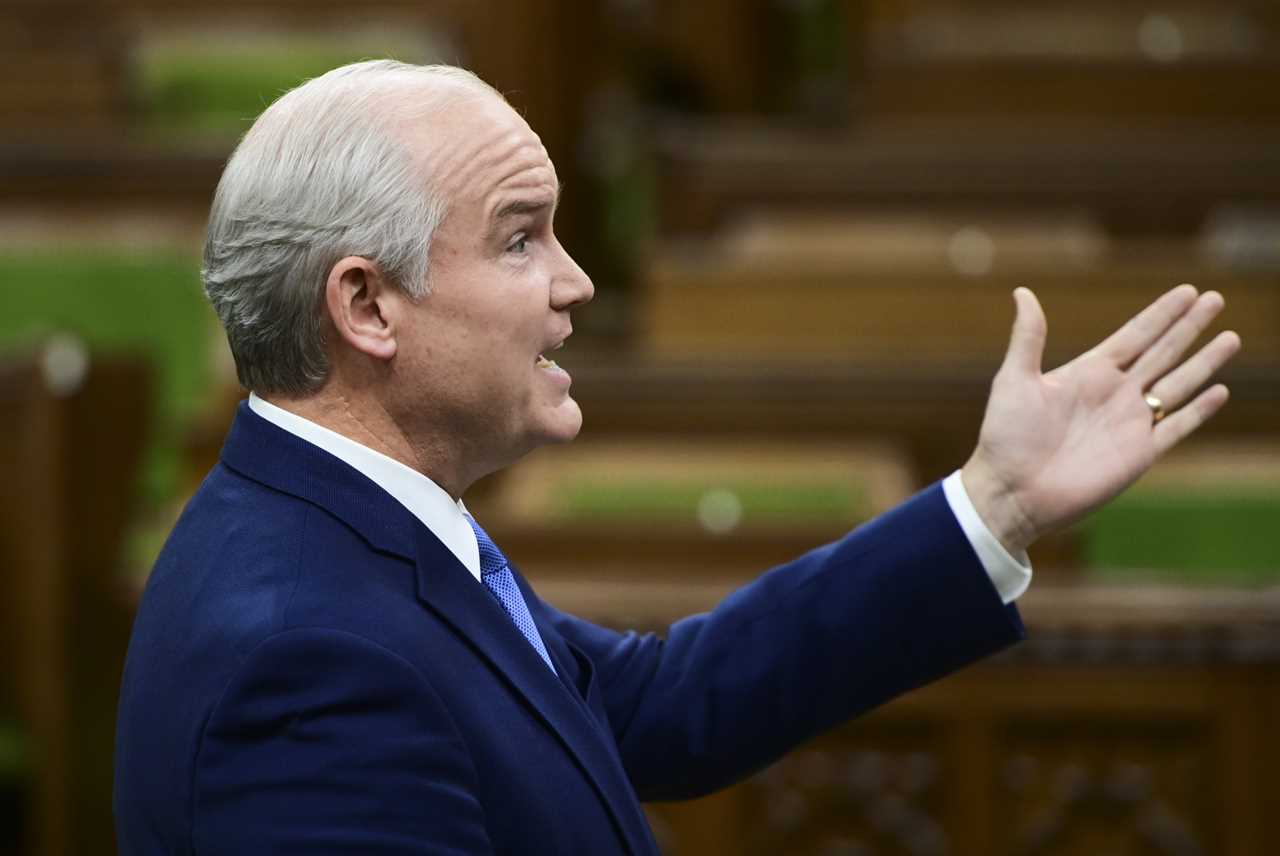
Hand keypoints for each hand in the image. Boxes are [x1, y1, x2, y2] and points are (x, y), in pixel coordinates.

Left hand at [962, 285, 1240, 554]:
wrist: (1012, 491)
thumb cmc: (1006, 436)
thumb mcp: (1015, 380)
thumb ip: (1028, 338)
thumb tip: (1023, 292)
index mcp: (1088, 373)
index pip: (1135, 335)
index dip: (1161, 314)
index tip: (1188, 291)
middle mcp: (1114, 394)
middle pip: (1162, 352)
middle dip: (1189, 327)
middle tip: (1216, 298)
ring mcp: (1130, 423)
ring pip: (1177, 385)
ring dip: (1203, 362)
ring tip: (1230, 337)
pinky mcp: (1139, 454)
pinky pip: (1177, 427)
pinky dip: (1199, 410)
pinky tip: (1220, 391)